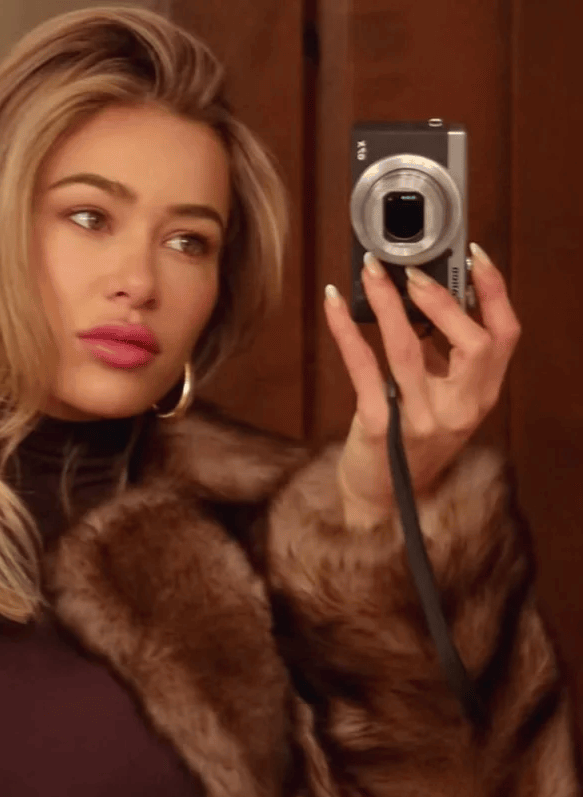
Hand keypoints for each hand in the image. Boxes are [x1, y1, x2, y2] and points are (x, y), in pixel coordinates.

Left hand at [323, 244, 521, 526]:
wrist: (380, 501)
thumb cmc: (408, 445)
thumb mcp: (441, 402)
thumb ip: (442, 359)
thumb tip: (424, 297)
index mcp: (480, 397)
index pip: (504, 336)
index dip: (494, 291)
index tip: (474, 255)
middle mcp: (459, 410)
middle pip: (474, 343)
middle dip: (443, 299)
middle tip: (411, 271)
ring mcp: (421, 420)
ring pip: (409, 350)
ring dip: (387, 303)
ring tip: (370, 271)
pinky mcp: (379, 427)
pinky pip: (364, 368)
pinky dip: (346, 330)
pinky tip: (334, 303)